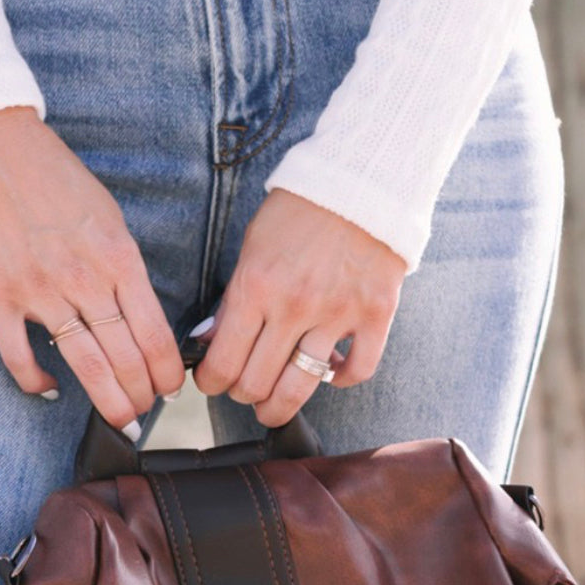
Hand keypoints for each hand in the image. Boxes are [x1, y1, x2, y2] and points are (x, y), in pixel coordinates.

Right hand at [0, 107, 184, 434]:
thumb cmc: (53, 176)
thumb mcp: (109, 215)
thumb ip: (124, 268)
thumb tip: (140, 319)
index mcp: (118, 257)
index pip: (155, 334)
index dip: (167, 373)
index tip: (170, 389)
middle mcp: (83, 278)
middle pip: (124, 359)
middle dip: (142, 397)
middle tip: (146, 414)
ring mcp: (39, 289)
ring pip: (84, 365)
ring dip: (107, 402)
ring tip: (121, 421)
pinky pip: (19, 355)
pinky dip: (36, 381)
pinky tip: (51, 389)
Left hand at [191, 189, 408, 427]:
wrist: (364, 178)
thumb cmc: (301, 210)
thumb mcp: (253, 247)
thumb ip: (233, 300)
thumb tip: (209, 343)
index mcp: (256, 286)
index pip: (222, 362)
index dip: (211, 383)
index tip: (212, 382)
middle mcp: (294, 305)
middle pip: (256, 384)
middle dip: (242, 396)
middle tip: (243, 391)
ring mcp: (337, 313)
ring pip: (300, 389)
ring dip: (280, 407)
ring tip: (274, 406)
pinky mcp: (375, 314)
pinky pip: (356, 371)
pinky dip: (340, 380)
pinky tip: (329, 373)